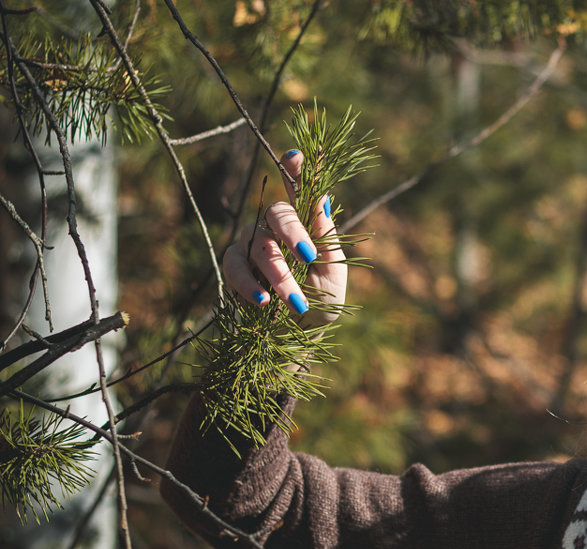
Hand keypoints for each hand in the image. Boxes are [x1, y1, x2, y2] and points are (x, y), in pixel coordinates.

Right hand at [223, 149, 345, 326]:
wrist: (299, 336)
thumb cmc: (322, 303)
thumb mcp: (333, 274)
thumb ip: (327, 241)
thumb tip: (322, 201)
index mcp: (305, 226)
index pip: (298, 191)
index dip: (295, 170)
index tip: (297, 156)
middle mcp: (275, 229)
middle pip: (276, 213)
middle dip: (292, 232)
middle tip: (308, 256)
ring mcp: (252, 245)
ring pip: (257, 244)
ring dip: (277, 272)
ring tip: (295, 301)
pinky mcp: (235, 267)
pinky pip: (234, 266)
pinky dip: (248, 283)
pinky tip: (263, 300)